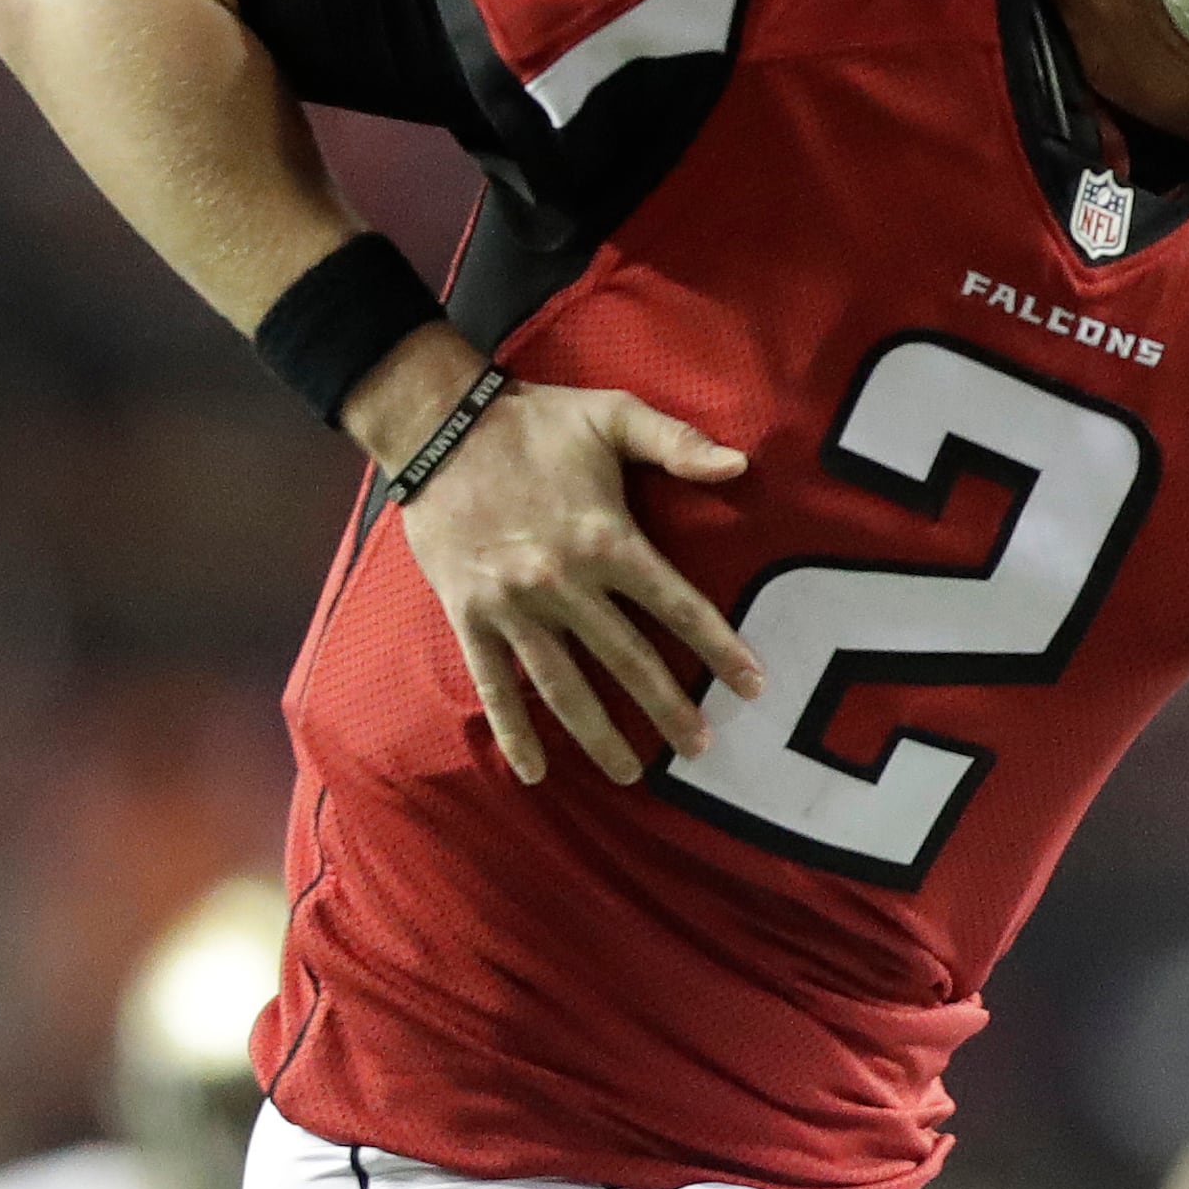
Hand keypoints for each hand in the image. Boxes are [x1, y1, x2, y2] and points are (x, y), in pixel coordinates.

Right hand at [355, 335, 765, 784]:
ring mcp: (512, 605)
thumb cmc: (535, 421)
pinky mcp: (468, 615)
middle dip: (666, 708)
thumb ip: (678, 442)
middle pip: (627, 659)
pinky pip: (495, 684)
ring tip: (632, 773)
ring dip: (599, 735)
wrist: (437, 426)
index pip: (676, 604)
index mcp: (606, 538)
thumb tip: (742, 466)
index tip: (752, 686)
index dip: (718, 648)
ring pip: (563, 685)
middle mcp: (562, 582)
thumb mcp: (612, 415)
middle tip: (700, 749)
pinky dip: (514, 731)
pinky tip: (536, 770)